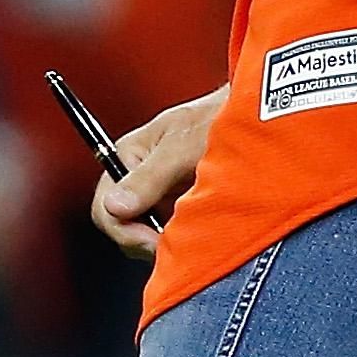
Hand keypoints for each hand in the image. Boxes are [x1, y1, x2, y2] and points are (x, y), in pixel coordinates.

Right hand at [92, 85, 223, 259]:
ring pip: (147, 233)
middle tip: (173, 240)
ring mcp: (160, 195)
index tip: (151, 239)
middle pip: (123, 225)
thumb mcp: (179, 148)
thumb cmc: (215, 119)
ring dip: (167, 237)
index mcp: (127, 158)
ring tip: (192, 228)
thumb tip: (114, 207)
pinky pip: (171, 232)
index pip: (105, 207)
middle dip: (145, 237)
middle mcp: (138, 178)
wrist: (251, 116)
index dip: (123, 228)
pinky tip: (200, 228)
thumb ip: (147, 179)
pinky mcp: (181, 207)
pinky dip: (182, 236)